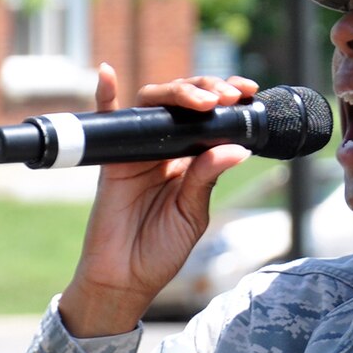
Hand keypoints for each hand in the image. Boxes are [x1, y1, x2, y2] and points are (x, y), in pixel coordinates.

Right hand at [58, 64, 256, 337]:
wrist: (124, 279)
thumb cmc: (159, 251)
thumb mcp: (192, 215)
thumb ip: (206, 179)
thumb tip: (234, 147)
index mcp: (190, 160)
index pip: (210, 118)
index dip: (227, 100)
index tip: (247, 93)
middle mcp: (164, 148)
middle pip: (183, 102)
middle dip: (207, 89)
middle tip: (226, 97)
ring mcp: (136, 150)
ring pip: (153, 104)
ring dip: (177, 91)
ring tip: (200, 98)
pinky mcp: (110, 159)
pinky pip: (105, 122)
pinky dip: (104, 95)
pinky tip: (108, 74)